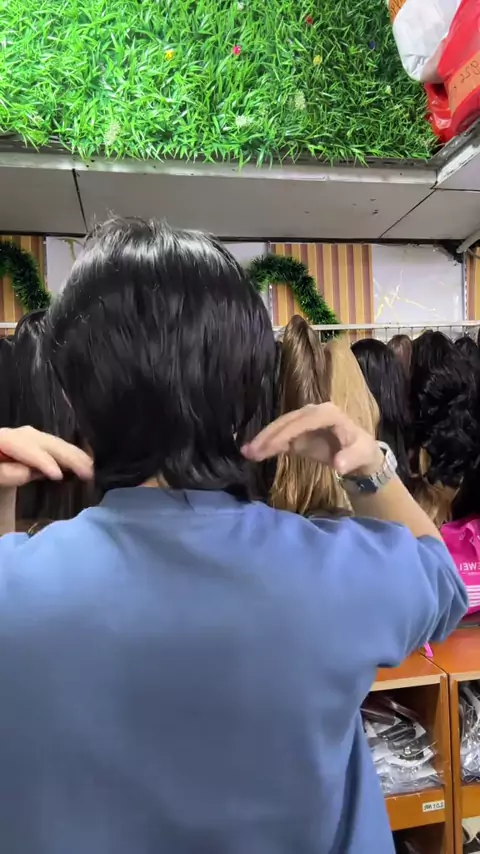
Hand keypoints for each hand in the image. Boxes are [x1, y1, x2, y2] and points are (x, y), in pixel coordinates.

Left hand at [0, 427, 92, 487]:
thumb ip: (3, 474)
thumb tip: (29, 471)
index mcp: (0, 440)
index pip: (22, 445)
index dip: (41, 459)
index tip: (58, 475)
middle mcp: (11, 434)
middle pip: (40, 440)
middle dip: (65, 454)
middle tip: (88, 471)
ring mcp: (20, 439)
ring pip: (48, 441)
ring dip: (71, 454)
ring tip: (89, 467)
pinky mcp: (27, 448)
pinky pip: (49, 447)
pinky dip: (66, 454)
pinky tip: (79, 463)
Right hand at [242, 403, 382, 475]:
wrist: (361, 455)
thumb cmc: (362, 451)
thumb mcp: (362, 455)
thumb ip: (350, 458)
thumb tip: (338, 465)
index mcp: (327, 413)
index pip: (301, 421)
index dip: (284, 433)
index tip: (268, 447)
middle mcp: (313, 412)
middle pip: (286, 422)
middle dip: (267, 436)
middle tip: (249, 451)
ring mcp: (304, 422)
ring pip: (280, 428)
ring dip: (263, 440)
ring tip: (246, 452)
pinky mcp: (299, 433)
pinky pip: (281, 438)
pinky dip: (268, 444)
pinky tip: (254, 452)